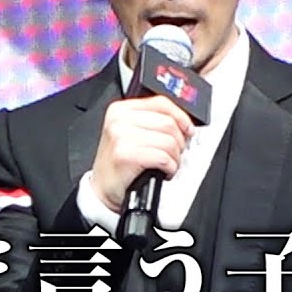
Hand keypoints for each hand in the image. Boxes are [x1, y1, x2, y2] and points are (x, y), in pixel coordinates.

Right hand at [90, 95, 193, 212]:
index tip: (188, 129)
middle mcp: (119, 119)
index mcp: (121, 109)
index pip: (161, 103)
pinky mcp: (126, 155)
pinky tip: (164, 172)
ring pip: (169, 142)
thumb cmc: (119, 162)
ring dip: (175, 157)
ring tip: (167, 164)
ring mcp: (121, 136)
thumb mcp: (130, 133)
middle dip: (179, 142)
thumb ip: (152, 121)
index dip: (181, 117)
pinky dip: (170, 167)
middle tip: (174, 153)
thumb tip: (183, 122)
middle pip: (168, 123)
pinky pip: (163, 158)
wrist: (103, 188)